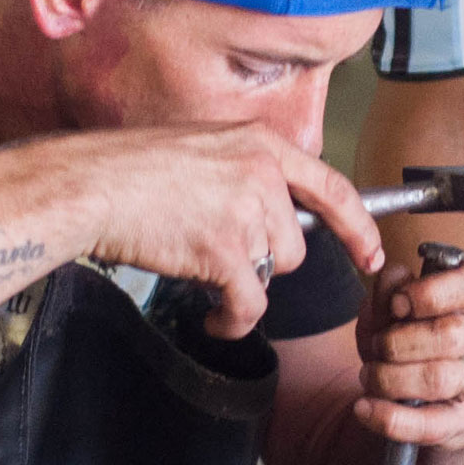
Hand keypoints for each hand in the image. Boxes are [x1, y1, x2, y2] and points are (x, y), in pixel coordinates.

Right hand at [77, 124, 387, 337]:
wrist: (91, 185)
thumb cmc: (132, 169)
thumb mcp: (204, 149)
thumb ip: (244, 174)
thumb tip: (268, 220)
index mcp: (260, 144)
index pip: (332, 187)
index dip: (359, 227)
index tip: (373, 255)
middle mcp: (262, 173)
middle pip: (294, 243)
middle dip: (262, 259)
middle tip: (215, 248)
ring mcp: (245, 212)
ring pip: (272, 272)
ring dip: (242, 284)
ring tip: (200, 268)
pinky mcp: (224, 251)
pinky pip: (250, 305)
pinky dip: (233, 320)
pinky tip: (212, 315)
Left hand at [349, 258, 463, 449]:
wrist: (431, 408)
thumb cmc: (411, 346)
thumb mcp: (394, 312)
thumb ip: (390, 290)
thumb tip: (393, 279)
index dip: (433, 291)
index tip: (398, 303)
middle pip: (451, 334)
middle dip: (399, 341)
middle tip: (378, 346)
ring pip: (437, 378)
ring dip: (388, 377)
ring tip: (369, 376)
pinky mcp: (460, 425)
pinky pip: (426, 424)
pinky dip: (388, 417)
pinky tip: (364, 408)